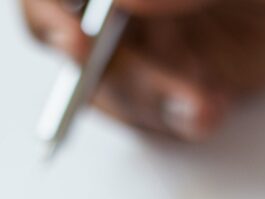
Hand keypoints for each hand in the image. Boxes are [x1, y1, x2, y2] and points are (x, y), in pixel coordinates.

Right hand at [21, 0, 264, 138]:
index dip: (51, 15)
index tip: (76, 41)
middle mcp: (128, 3)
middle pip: (75, 45)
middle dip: (120, 77)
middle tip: (170, 91)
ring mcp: (147, 39)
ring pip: (114, 88)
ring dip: (155, 105)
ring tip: (208, 105)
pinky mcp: (172, 78)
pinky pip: (152, 113)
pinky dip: (178, 120)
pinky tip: (213, 104)